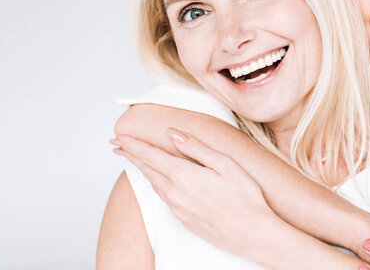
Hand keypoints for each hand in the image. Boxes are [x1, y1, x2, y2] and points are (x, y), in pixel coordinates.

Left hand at [111, 128, 277, 259]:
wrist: (252, 234)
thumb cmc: (245, 198)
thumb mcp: (225, 164)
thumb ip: (197, 148)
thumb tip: (174, 134)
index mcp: (184, 175)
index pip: (151, 156)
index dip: (133, 145)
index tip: (119, 137)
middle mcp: (175, 193)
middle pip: (146, 170)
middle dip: (131, 155)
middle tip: (117, 146)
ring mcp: (178, 208)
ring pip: (154, 184)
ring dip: (141, 170)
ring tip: (134, 160)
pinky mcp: (184, 219)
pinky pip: (163, 197)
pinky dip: (155, 184)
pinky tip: (157, 182)